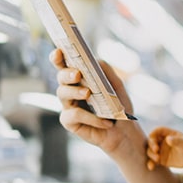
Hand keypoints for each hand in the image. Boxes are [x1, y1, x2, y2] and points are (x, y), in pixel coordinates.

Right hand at [52, 48, 143, 165]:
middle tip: (78, 74)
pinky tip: (104, 122)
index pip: (65, 65)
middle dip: (66, 74)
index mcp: (80, 79)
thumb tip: (94, 59)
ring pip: (62, 93)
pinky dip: (90, 117)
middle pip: (60, 77)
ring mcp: (68, 106)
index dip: (58, 57)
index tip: (59, 51)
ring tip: (89, 94)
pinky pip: (73, 115)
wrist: (124, 132)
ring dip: (75, 92)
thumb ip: (106, 71)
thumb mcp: (116, 85)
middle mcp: (71, 90)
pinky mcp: (69, 122)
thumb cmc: (118, 107)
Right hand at [145, 127, 182, 170]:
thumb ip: (176, 141)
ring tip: (157, 159)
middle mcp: (161, 141)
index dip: (154, 133)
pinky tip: (151, 167)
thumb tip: (168, 139)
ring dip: (151, 154)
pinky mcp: (159, 159)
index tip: (152, 137)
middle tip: (156, 150)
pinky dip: (150, 163)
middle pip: (151, 141)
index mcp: (167, 134)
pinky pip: (152, 160)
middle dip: (152, 145)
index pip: (158, 131)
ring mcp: (159, 150)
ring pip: (150, 151)